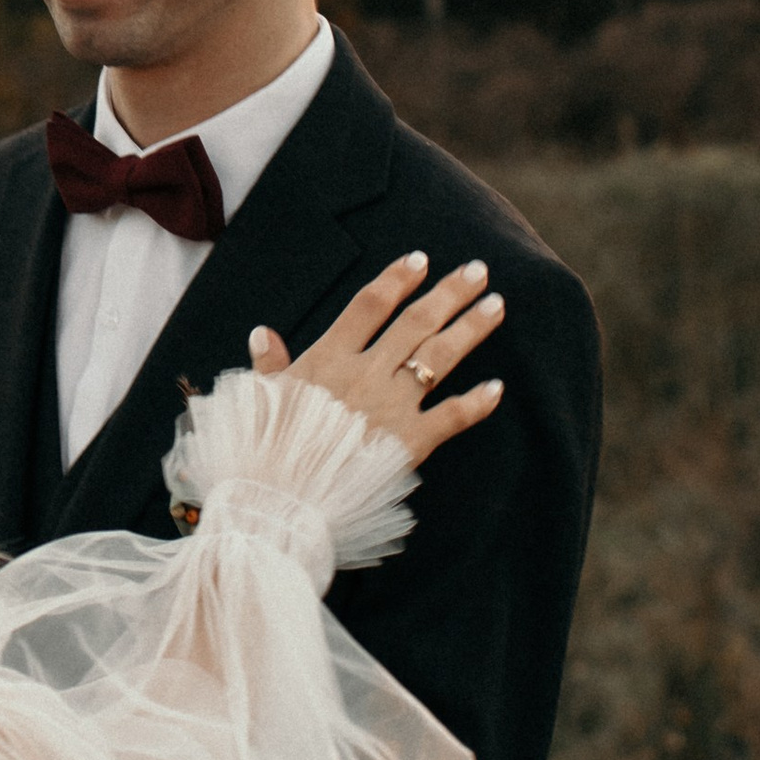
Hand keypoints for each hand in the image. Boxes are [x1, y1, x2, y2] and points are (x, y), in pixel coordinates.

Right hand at [252, 253, 504, 467]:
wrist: (285, 500)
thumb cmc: (270, 451)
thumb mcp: (263, 401)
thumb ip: (269, 366)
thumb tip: (262, 333)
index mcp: (329, 360)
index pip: (369, 306)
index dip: (396, 279)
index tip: (420, 259)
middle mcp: (366, 374)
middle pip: (415, 322)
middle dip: (449, 293)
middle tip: (478, 270)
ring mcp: (392, 406)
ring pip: (439, 357)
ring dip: (470, 329)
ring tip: (496, 305)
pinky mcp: (411, 442)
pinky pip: (451, 417)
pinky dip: (476, 403)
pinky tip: (497, 388)